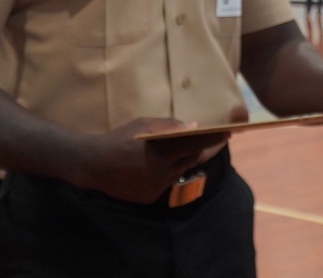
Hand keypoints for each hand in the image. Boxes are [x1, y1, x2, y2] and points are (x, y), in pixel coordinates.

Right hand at [74, 118, 230, 203]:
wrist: (93, 166)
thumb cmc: (120, 139)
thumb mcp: (144, 125)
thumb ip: (170, 126)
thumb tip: (195, 126)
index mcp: (164, 152)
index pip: (198, 143)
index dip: (215, 138)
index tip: (229, 132)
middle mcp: (164, 172)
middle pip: (191, 158)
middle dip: (196, 148)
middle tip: (202, 139)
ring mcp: (157, 187)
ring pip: (180, 171)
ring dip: (181, 161)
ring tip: (177, 151)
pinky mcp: (151, 198)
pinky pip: (166, 183)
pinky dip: (166, 173)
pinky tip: (156, 166)